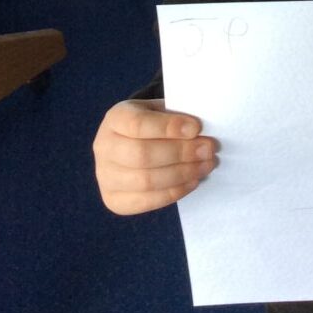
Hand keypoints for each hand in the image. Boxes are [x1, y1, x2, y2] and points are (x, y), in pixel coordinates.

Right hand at [92, 98, 217, 214]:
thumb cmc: (154, 123)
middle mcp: (103, 147)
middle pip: (142, 155)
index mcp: (115, 118)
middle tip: (209, 149)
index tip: (197, 128)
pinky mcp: (113, 200)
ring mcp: (105, 176)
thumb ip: (176, 117)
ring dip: (182, 174)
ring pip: (145, 181)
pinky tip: (193, 181)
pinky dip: (174, 192)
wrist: (131, 143)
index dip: (169, 127)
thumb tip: (200, 133)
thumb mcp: (161, 110)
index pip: (138, 124)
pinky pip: (146, 201)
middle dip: (181, 153)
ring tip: (207, 165)